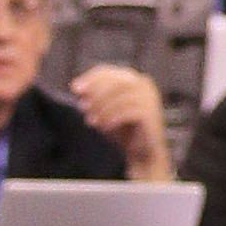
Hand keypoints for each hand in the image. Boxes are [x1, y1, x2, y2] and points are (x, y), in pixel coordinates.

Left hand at [71, 66, 170, 182]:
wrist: (143, 153)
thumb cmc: (123, 131)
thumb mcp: (105, 110)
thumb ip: (94, 98)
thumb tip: (77, 88)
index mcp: (133, 79)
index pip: (108, 72)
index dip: (89, 79)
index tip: (74, 89)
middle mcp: (144, 85)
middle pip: (115, 82)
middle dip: (95, 94)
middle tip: (82, 107)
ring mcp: (150, 99)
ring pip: (121, 96)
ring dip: (102, 108)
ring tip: (90, 121)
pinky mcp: (151, 114)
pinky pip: (128, 111)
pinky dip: (113, 118)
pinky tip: (104, 127)